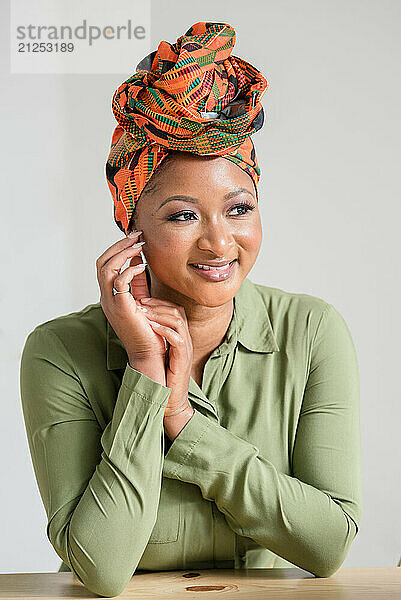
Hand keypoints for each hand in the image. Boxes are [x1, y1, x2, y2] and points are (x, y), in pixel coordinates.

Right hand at [96, 233, 167, 361]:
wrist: (150, 355)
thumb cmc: (149, 330)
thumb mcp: (143, 300)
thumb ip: (139, 282)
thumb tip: (139, 261)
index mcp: (110, 296)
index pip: (105, 265)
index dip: (118, 249)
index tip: (134, 239)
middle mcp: (106, 298)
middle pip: (102, 262)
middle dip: (119, 246)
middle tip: (137, 235)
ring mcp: (111, 303)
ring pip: (107, 268)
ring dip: (123, 252)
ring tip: (139, 244)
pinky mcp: (121, 308)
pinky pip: (119, 281)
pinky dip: (129, 270)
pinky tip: (141, 266)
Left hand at [138, 297, 192, 416]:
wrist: (170, 401)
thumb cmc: (162, 378)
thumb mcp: (158, 352)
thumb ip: (153, 337)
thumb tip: (138, 323)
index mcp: (179, 336)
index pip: (175, 309)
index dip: (159, 302)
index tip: (141, 300)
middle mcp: (185, 340)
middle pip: (178, 311)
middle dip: (158, 304)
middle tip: (140, 303)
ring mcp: (186, 349)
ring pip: (178, 321)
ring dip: (159, 315)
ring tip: (143, 314)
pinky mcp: (183, 360)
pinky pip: (178, 339)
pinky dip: (165, 331)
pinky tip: (152, 329)